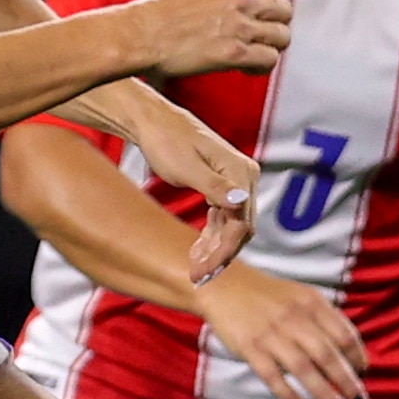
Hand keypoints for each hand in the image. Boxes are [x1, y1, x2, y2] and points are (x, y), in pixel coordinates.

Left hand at [107, 94, 262, 280]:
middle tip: (196, 276)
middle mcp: (245, 176)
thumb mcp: (187, 167)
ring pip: (232, 225)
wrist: (153, 122)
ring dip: (215, 247)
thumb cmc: (166, 140)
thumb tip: (240, 200)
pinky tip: (197, 249)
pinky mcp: (224, 184)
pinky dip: (212, 234)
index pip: (240, 223)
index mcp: (241, 172)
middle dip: (219, 254)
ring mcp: (237, 180)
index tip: (203, 270)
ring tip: (194, 267)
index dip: (224, 250)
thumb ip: (214, 186)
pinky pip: (224, 216)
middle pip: (240, 227)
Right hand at [129, 0, 291, 80]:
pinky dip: (263, 66)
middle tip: (264, 40)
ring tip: (256, 58)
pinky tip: (247, 70)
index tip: (258, 21)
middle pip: (283, 10)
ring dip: (273, 48)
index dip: (267, 9)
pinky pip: (269, 59)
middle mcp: (238, 1)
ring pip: (282, 36)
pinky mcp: (234, 52)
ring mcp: (239, 26)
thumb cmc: (154, 17)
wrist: (139, 34)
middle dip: (277, 26)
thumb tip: (220, 10)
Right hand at [195, 263, 368, 398]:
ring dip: (324, 393)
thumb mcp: (301, 297)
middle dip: (348, 382)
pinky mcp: (250, 348)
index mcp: (312, 303)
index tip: (363, 374)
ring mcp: (272, 335)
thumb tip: (349, 353)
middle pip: (328, 355)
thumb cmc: (268, 295)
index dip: (357, 357)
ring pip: (304, 369)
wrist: (223, 284)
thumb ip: (324, 319)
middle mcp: (295, 319)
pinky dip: (288, 394)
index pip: (344, 334)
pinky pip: (273, 377)